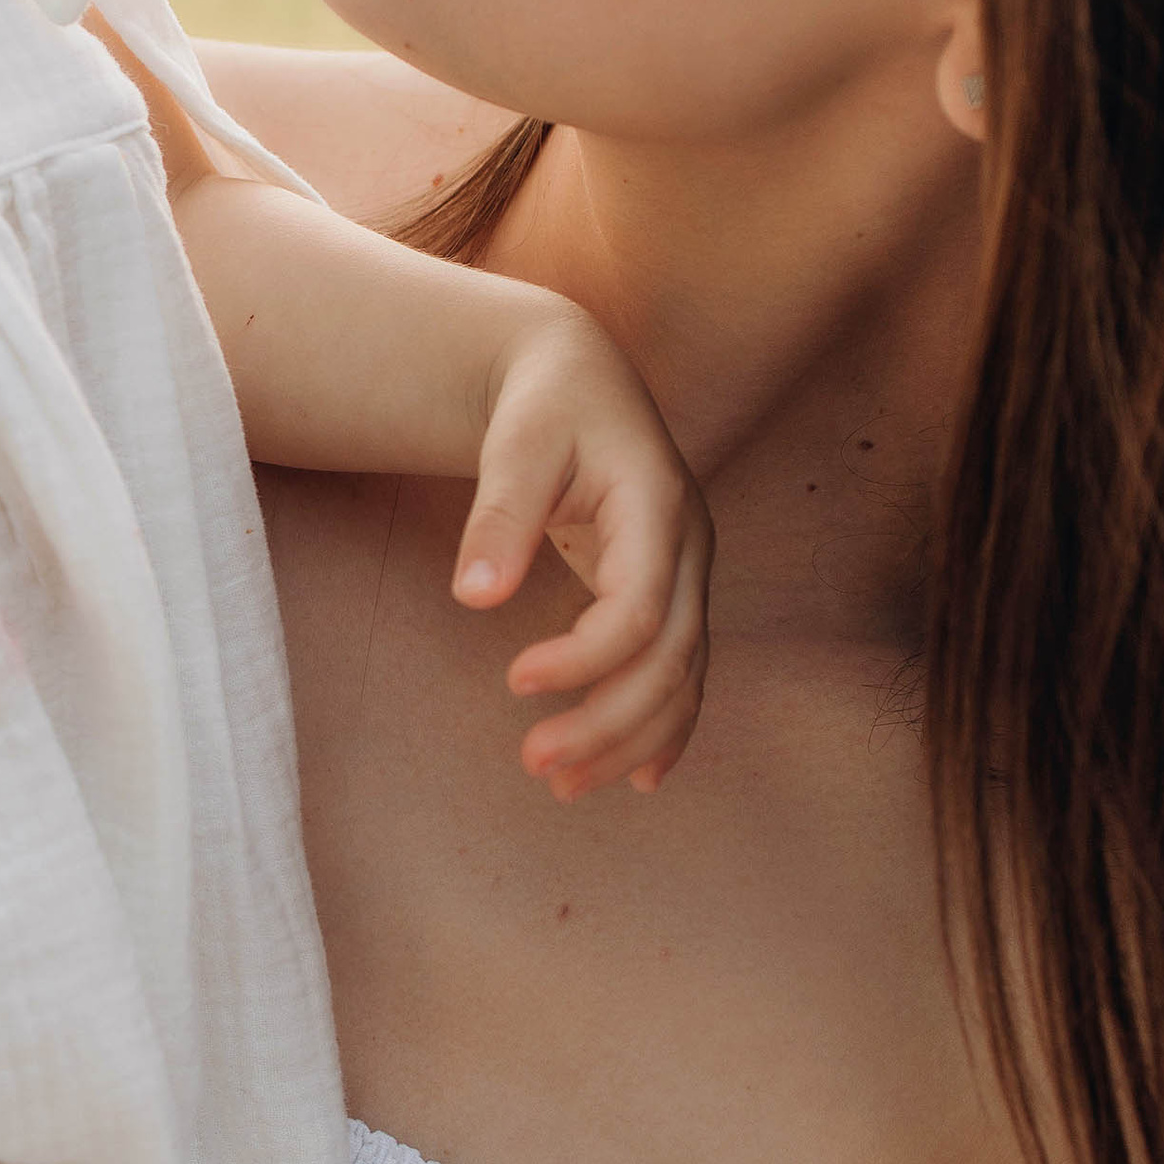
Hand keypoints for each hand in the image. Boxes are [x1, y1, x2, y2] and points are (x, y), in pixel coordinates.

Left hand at [451, 291, 712, 797]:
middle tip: (535, 764)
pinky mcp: (672, 593)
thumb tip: (474, 597)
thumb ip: (498, 516)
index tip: (514, 681)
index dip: (585, 658)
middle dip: (607, 722)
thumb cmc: (545, 403)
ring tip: (563, 786)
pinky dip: (662, 728)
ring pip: (682, 678)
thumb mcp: (516, 442)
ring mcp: (688, 574)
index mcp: (658, 506)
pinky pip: (682, 672)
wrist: (578, 377)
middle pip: (669, 659)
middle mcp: (689, 547)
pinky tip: (633, 778)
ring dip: (629, 740)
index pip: (639, 608)